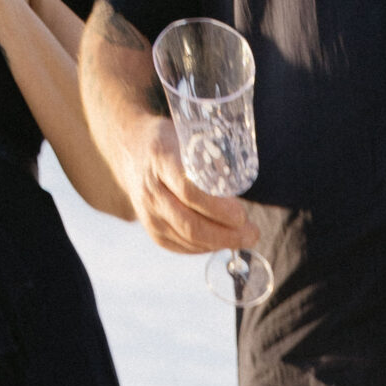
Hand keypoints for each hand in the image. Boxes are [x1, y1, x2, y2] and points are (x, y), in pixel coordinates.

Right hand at [116, 115, 256, 255]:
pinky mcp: (153, 232)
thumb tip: (241, 182)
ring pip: (188, 239)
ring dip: (221, 243)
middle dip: (226, 234)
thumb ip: (210, 158)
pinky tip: (223, 242)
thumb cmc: (171, 143)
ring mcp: (149, 215)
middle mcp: (151, 191)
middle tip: (252, 233)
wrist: (132, 153)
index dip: (218, 208)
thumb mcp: (187, 138)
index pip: (189, 191)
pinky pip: (183, 247)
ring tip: (245, 238)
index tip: (242, 215)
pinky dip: (207, 247)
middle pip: (190, 224)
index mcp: (161, 160)